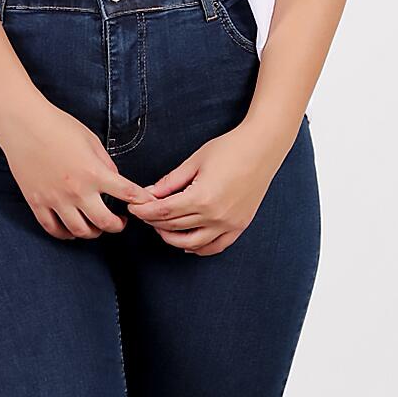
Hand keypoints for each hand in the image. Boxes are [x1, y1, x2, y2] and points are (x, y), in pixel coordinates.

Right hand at [0, 99, 153, 240]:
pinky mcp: (37, 203)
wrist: (23, 124)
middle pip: (105, 223)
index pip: (127, 194)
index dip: (142, 200)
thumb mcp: (91, 141)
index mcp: (94, 172)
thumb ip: (106, 164)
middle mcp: (77, 191)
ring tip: (96, 226)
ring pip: (80, 231)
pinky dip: (66, 234)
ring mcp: (55, 200)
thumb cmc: (58, 126)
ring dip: (93, 232)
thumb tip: (115, 182)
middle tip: (120, 222)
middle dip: (118, 226)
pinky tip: (72, 230)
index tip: (145, 203)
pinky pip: (54, 229)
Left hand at [125, 124, 286, 255]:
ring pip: (192, 243)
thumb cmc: (230, 149)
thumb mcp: (194, 162)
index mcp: (201, 198)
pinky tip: (187, 243)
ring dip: (172, 238)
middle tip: (145, 214)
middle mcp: (215, 216)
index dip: (145, 211)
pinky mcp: (239, 226)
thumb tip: (149, 194)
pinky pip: (215, 247)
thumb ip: (170, 182)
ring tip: (162, 227)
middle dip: (154, 221)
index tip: (134, 208)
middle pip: (174, 227)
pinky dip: (199, 248)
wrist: (263, 148)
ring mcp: (229, 224)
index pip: (164, 212)